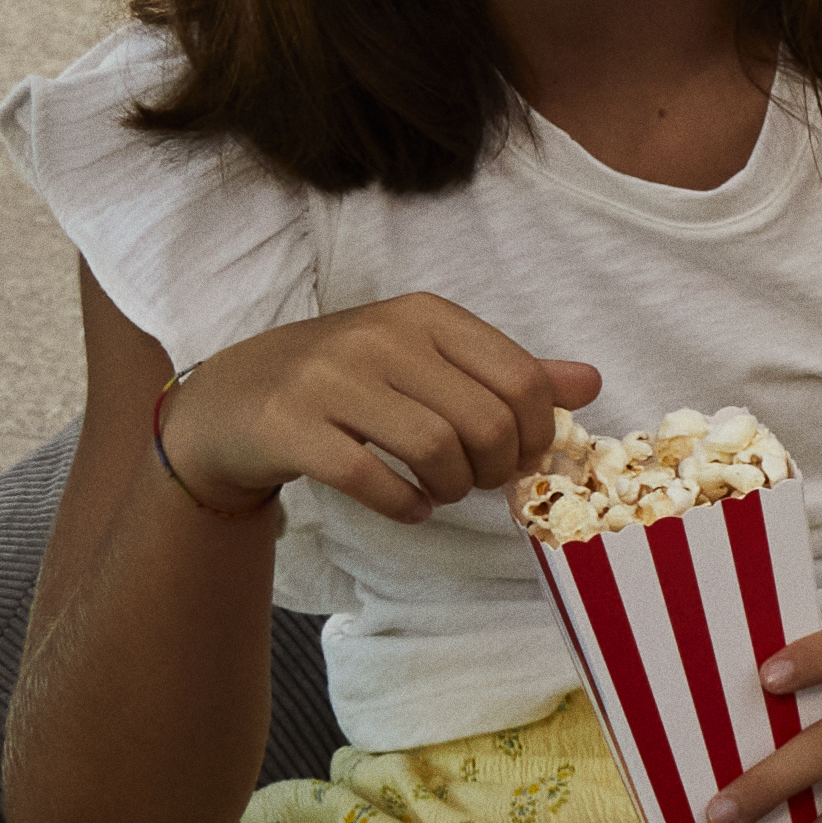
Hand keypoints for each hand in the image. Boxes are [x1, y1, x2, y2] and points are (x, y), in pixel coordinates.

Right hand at [163, 298, 592, 524]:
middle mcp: (378, 336)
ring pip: (437, 450)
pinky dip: (406, 507)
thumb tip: (591, 382)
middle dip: (496, 469)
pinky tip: (408, 507)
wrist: (230, 400)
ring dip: (453, 489)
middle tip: (477, 481)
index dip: (537, 433)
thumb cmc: (345, 382)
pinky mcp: (288, 425)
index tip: (519, 457)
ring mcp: (328, 378)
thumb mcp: (426, 362)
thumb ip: (507, 373)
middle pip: (486, 422)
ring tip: (441, 491)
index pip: (521, 380)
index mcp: (424, 315)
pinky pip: (373, 480)